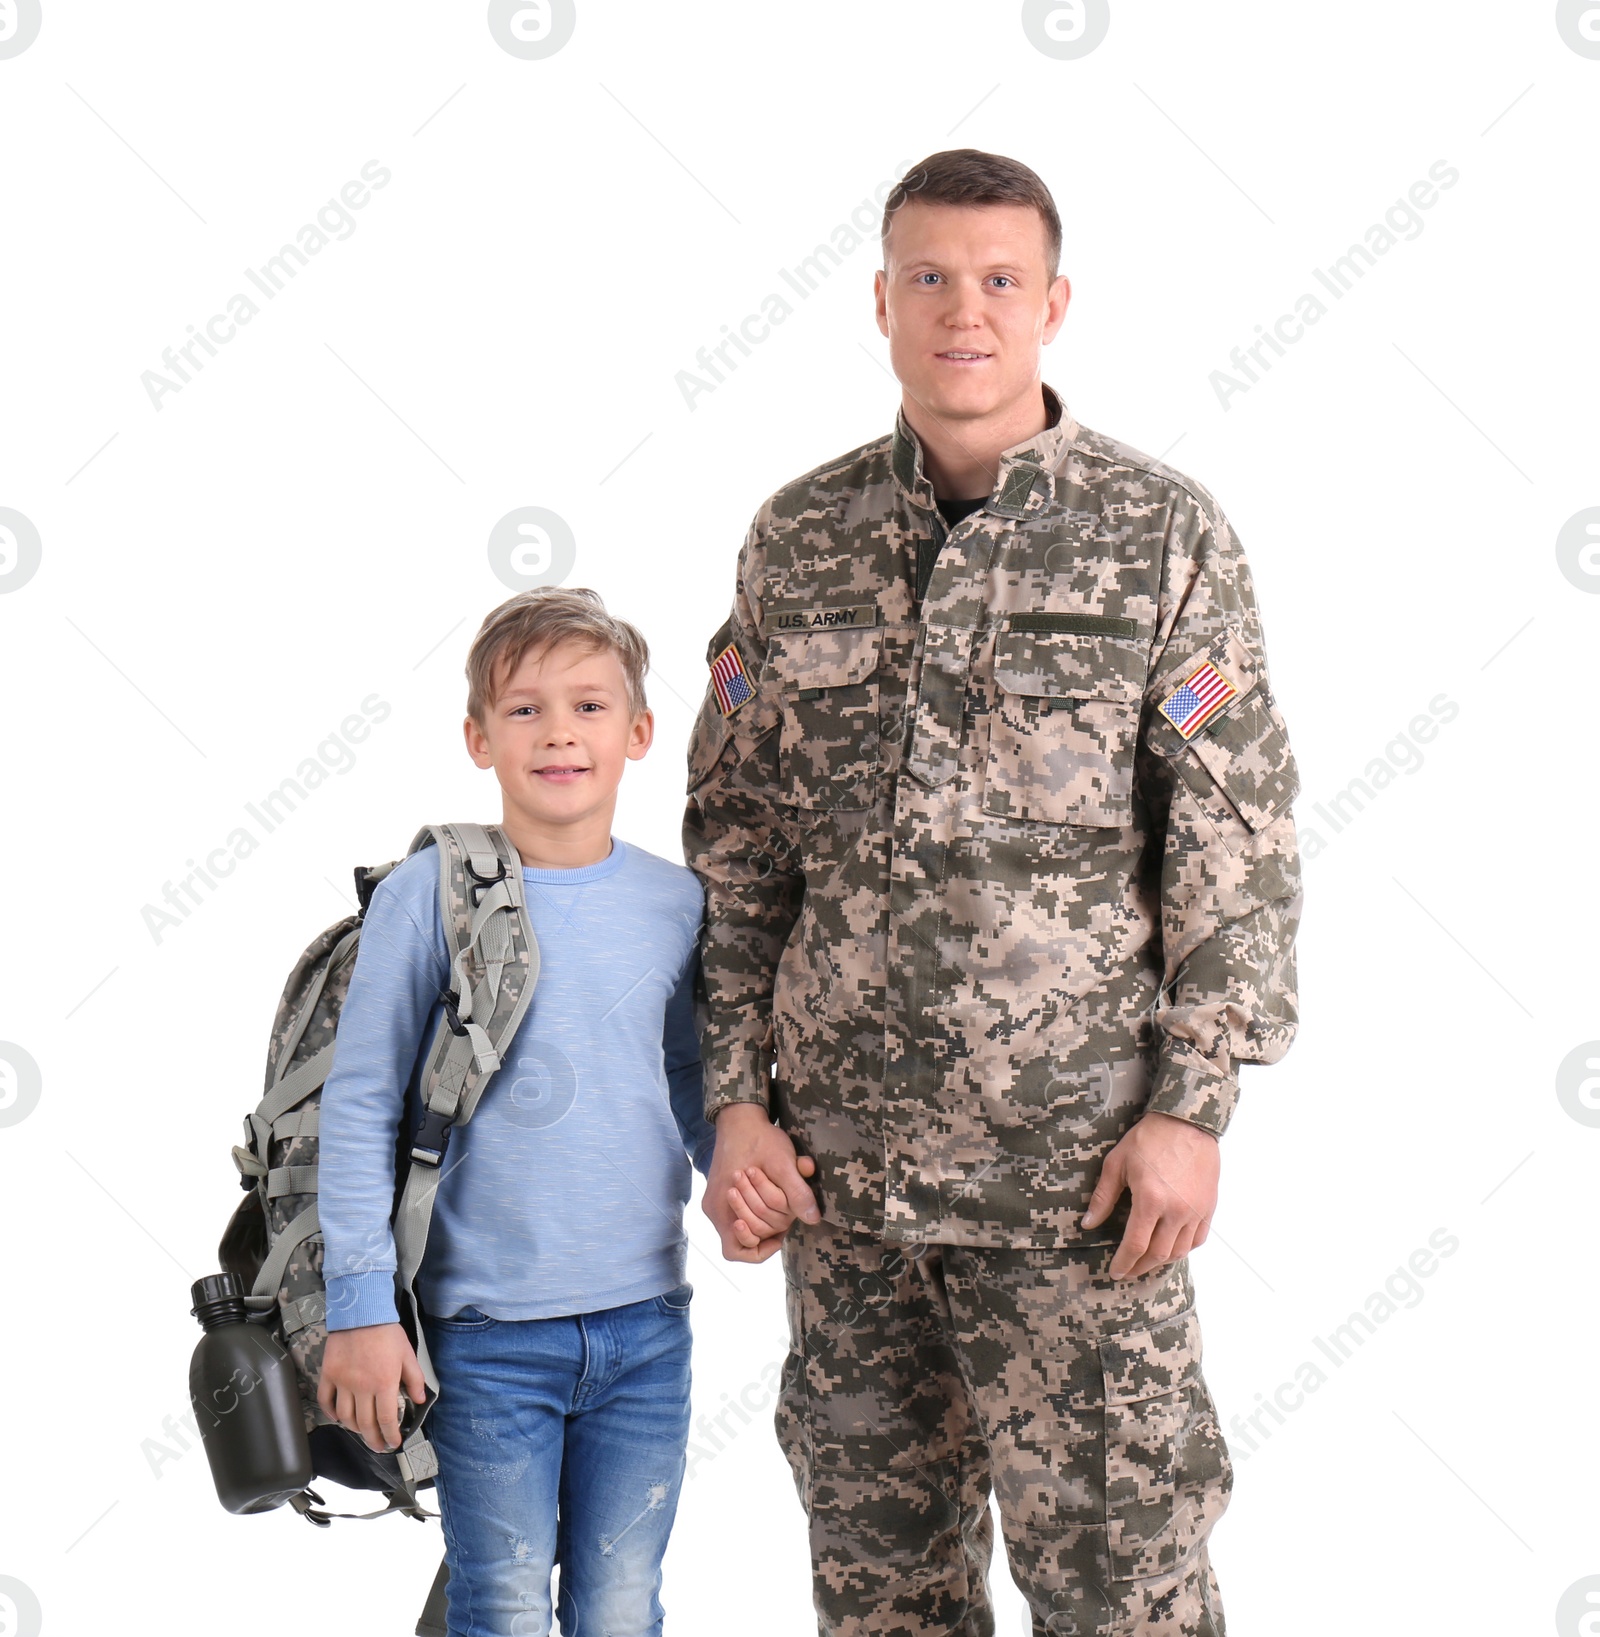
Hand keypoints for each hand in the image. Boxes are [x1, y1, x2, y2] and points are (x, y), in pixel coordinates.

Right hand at [318, 1322, 428, 1454]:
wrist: (362, 1312)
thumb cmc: (386, 1332)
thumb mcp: (408, 1354)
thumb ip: (415, 1380)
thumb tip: (419, 1400)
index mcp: (384, 1383)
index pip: (386, 1419)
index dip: (390, 1435)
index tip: (393, 1442)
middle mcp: (362, 1387)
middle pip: (365, 1424)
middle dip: (373, 1440)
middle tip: (379, 1447)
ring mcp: (343, 1382)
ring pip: (345, 1416)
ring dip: (354, 1429)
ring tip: (363, 1432)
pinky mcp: (329, 1374)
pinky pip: (326, 1400)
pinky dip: (331, 1413)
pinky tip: (339, 1418)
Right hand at [704, 1103, 818, 1262]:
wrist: (740, 1116)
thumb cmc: (759, 1138)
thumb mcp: (782, 1163)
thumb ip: (796, 1192)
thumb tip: (814, 1219)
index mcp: (721, 1207)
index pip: (736, 1251)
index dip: (760, 1250)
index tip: (780, 1233)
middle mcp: (714, 1209)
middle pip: (742, 1239)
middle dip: (766, 1229)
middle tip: (786, 1215)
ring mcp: (715, 1200)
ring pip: (741, 1225)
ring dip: (763, 1217)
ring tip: (781, 1203)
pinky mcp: (720, 1192)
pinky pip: (738, 1212)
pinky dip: (756, 1208)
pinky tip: (773, 1196)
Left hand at [1081, 1110, 1219, 1279]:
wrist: (1186, 1122)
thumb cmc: (1148, 1139)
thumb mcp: (1117, 1163)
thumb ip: (1103, 1197)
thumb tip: (1088, 1224)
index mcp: (1150, 1200)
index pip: (1135, 1245)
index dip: (1123, 1263)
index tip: (1115, 1272)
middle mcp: (1176, 1211)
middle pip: (1158, 1254)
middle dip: (1140, 1267)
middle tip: (1127, 1271)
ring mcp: (1195, 1211)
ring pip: (1179, 1251)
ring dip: (1160, 1261)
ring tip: (1146, 1262)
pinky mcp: (1208, 1206)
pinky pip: (1197, 1239)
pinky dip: (1183, 1249)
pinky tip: (1170, 1248)